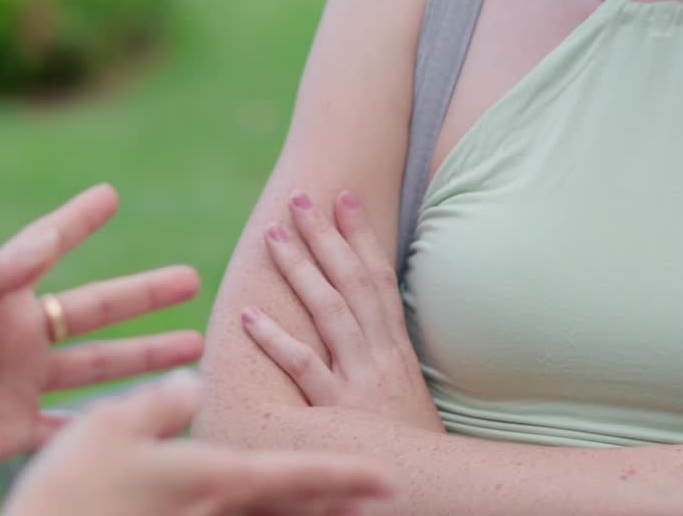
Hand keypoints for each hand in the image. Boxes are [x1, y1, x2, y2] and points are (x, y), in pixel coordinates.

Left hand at [0, 183, 201, 465]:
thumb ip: (0, 272)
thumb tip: (49, 238)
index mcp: (0, 295)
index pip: (48, 246)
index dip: (77, 220)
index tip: (107, 193)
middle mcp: (16, 336)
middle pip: (97, 310)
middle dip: (146, 295)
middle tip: (193, 279)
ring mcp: (16, 385)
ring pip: (98, 370)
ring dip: (147, 360)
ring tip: (195, 349)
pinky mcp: (8, 434)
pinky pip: (68, 430)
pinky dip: (107, 427)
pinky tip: (145, 422)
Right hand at [2, 371, 394, 515]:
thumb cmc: (74, 492)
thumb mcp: (112, 431)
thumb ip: (156, 405)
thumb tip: (189, 381)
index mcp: (214, 479)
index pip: (297, 474)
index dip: (346, 474)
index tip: (389, 478)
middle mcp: (217, 512)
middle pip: (295, 506)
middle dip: (341, 499)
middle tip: (384, 493)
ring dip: (311, 512)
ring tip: (345, 505)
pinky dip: (268, 515)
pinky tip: (267, 508)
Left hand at [242, 190, 443, 433]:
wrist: (434, 496)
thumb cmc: (414, 451)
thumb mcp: (406, 395)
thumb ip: (382, 358)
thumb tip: (359, 323)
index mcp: (397, 348)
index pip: (379, 276)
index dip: (361, 234)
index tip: (343, 196)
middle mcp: (382, 355)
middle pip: (352, 281)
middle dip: (326, 235)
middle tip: (300, 198)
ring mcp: (362, 381)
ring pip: (329, 311)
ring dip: (300, 269)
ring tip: (273, 235)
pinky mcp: (340, 415)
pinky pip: (304, 371)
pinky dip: (276, 341)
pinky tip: (248, 317)